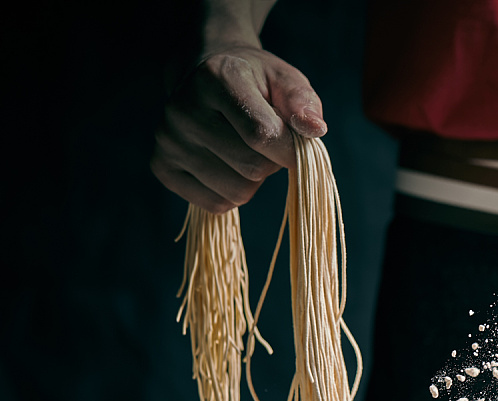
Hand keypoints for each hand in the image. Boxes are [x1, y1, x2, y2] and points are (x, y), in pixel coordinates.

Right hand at [151, 46, 326, 212]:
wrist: (205, 79)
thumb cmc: (255, 84)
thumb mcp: (285, 80)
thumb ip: (303, 102)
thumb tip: (314, 129)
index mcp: (215, 78)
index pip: (262, 134)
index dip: (291, 150)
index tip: (299, 147)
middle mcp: (182, 109)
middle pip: (252, 168)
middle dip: (271, 162)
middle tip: (264, 142)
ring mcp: (168, 140)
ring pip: (237, 192)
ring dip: (253, 180)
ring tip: (243, 149)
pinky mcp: (162, 167)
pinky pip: (217, 204)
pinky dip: (232, 193)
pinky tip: (225, 163)